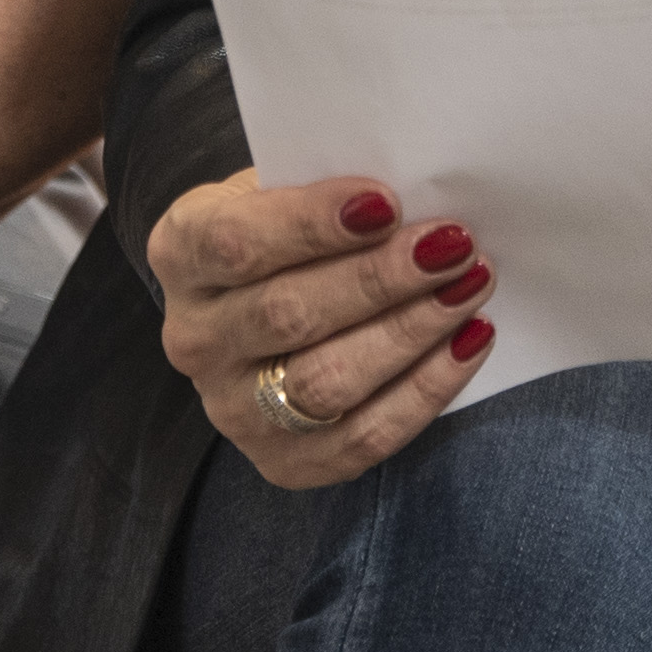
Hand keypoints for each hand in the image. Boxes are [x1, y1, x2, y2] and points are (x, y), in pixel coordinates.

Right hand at [151, 174, 495, 491]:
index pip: (237, 243)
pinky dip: (426, 389)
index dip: (311, 224)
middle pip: (288, 315)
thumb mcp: (278, 188)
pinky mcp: (282, 463)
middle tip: (454, 246)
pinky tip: (469, 341)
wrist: (257, 304)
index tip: (386, 202)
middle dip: (380, 279)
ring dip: (411, 331)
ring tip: (470, 286)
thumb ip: (324, 188)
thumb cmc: (285, 231)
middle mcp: (193, 339)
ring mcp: (232, 410)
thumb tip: (412, 188)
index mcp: (181, 251)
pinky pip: (363, 437)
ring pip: (327, 381)